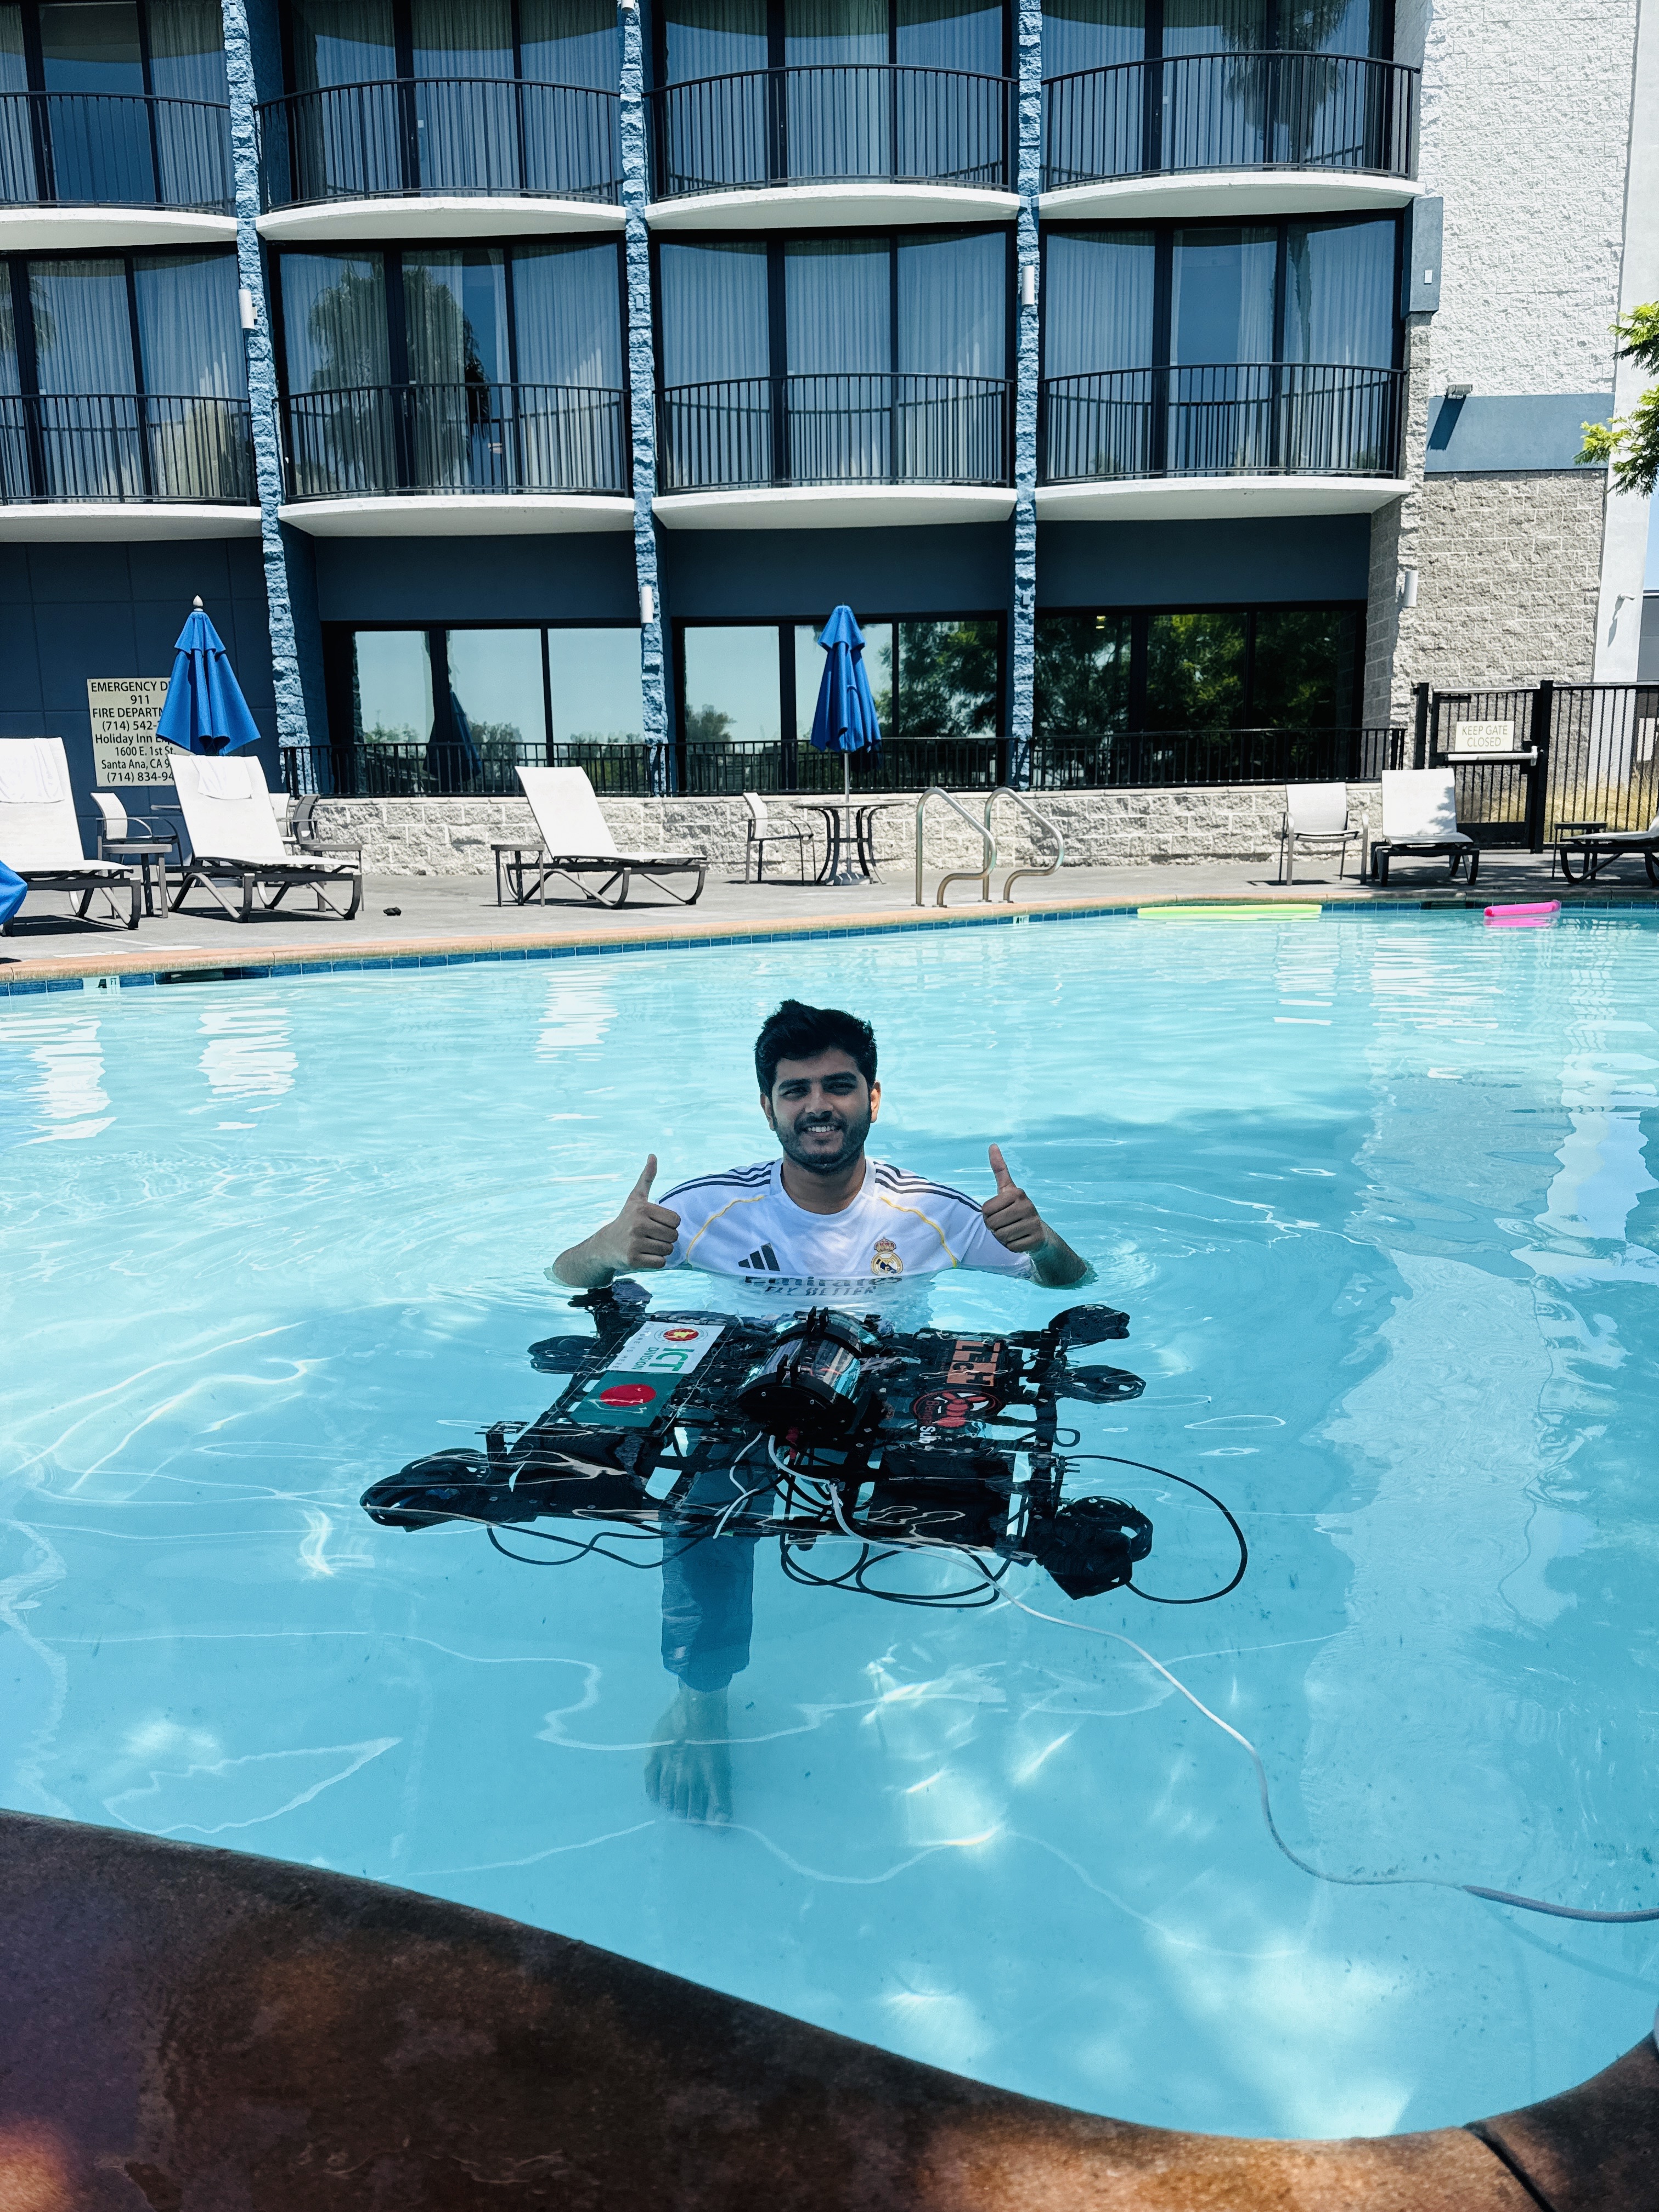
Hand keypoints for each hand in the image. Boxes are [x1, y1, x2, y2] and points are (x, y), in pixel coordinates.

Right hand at [601, 1154, 680, 1273]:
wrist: (605, 1245)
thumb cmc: (626, 1220)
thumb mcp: (635, 1198)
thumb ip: (646, 1178)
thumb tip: (653, 1155)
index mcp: (642, 1209)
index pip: (676, 1220)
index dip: (669, 1224)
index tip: (655, 1224)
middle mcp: (637, 1225)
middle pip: (673, 1236)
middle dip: (665, 1238)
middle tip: (649, 1236)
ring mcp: (634, 1243)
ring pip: (668, 1250)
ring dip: (660, 1251)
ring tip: (646, 1246)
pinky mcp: (633, 1260)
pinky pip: (660, 1263)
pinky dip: (656, 1262)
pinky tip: (643, 1256)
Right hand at [644, 1688, 731, 1825]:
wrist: (699, 1705)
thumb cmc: (717, 1733)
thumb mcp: (725, 1766)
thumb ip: (721, 1797)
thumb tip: (721, 1825)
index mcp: (706, 1781)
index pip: (701, 1812)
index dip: (703, 1819)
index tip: (703, 1821)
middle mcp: (686, 1779)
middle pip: (683, 1807)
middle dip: (687, 1812)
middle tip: (687, 1813)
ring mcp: (668, 1768)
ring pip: (668, 1798)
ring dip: (672, 1804)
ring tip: (675, 1806)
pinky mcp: (654, 1756)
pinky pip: (650, 1782)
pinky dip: (654, 1792)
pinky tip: (657, 1796)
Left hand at [982, 1143, 1047, 1253]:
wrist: (1039, 1233)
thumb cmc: (1017, 1209)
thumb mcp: (1007, 1189)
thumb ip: (999, 1169)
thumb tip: (992, 1145)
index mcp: (1017, 1193)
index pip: (985, 1211)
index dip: (987, 1216)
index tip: (999, 1213)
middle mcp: (1027, 1205)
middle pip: (992, 1224)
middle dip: (994, 1228)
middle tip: (1005, 1225)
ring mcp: (1034, 1222)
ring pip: (1001, 1237)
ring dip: (1002, 1238)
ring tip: (1012, 1232)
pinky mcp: (1037, 1238)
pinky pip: (1012, 1247)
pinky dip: (1012, 1246)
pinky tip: (1020, 1240)